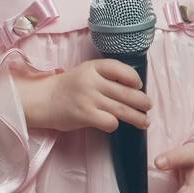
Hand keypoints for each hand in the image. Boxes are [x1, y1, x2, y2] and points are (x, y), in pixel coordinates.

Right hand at [17, 58, 151, 133]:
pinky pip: (109, 122)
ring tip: (144, 122)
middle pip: (125, 92)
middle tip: (149, 106)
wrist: (44, 100)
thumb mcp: (87, 72)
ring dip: (137, 117)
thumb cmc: (70, 87)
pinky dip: (115, 125)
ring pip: (121, 109)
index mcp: (94, 67)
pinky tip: (114, 125)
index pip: (120, 68)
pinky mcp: (84, 115)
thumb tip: (135, 88)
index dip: (133, 78)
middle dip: (142, 101)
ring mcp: (88, 98)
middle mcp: (92, 81)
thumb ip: (107, 76)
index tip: (139, 85)